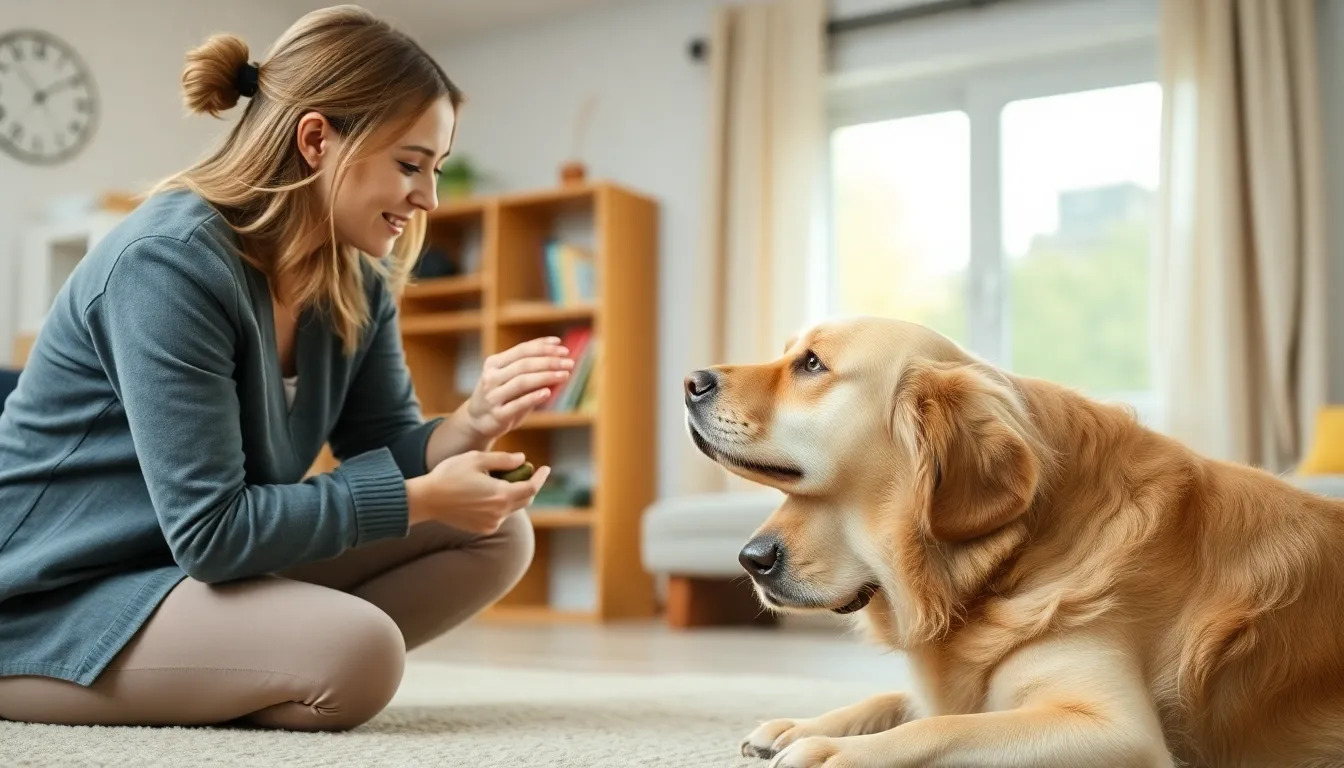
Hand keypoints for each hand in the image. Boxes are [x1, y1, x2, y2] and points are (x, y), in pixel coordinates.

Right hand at [407, 451, 550, 533]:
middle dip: (529, 485)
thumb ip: (503, 459)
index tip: (545, 468)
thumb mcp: (477, 459)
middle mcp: (500, 513)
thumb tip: (522, 460)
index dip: (540, 477)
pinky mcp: (482, 528)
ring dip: (513, 495)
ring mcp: (491, 523)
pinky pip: (500, 516)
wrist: (426, 500)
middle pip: (525, 499)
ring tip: (500, 480)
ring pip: (512, 508)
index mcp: (501, 494)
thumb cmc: (450, 475)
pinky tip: (487, 494)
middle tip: (525, 471)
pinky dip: (501, 505)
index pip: (531, 487)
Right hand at [463, 337, 574, 439]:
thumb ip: (530, 370)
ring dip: (546, 376)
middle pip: (524, 364)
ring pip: (522, 382)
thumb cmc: (501, 396)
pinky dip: (534, 397)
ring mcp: (492, 396)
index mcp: (494, 363)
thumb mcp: (510, 379)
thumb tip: (560, 360)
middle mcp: (491, 377)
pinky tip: (548, 392)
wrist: (477, 421)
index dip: (543, 347)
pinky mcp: (498, 415)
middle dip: (549, 361)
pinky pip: (518, 404)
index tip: (562, 346)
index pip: (522, 350)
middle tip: (569, 362)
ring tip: (565, 374)